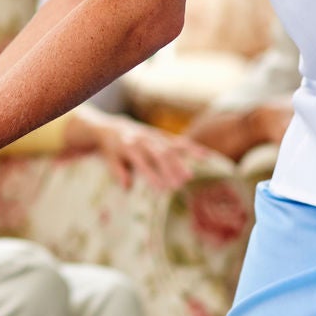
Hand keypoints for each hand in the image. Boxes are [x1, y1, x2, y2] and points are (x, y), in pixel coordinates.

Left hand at [66, 107, 205, 189]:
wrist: (113, 127)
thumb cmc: (112, 149)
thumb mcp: (109, 158)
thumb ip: (117, 171)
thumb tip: (126, 187)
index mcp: (129, 146)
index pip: (142, 162)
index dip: (152, 174)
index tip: (161, 188)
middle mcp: (143, 139)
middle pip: (159, 155)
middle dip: (169, 169)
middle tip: (179, 185)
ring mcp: (154, 136)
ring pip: (170, 148)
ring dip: (181, 162)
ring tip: (190, 177)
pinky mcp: (162, 135)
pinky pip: (178, 140)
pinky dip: (192, 148)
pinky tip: (206, 156)